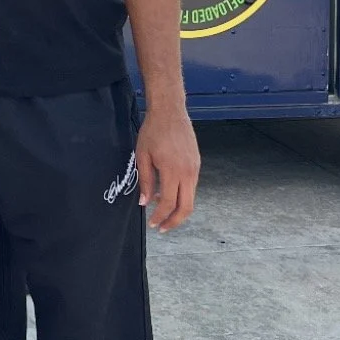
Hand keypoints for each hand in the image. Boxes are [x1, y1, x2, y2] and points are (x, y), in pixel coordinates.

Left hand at [136, 108, 199, 231]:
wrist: (170, 111)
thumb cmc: (153, 131)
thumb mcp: (142, 156)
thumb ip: (145, 181)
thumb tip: (144, 203)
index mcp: (172, 171)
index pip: (167, 203)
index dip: (159, 217)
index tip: (151, 224)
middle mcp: (188, 172)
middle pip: (186, 207)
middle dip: (174, 221)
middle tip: (161, 228)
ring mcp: (195, 168)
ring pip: (190, 198)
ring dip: (178, 209)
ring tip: (162, 212)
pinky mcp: (197, 164)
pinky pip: (191, 187)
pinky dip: (181, 196)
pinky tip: (167, 194)